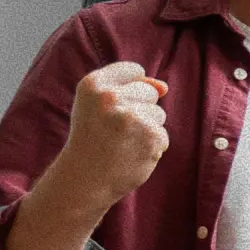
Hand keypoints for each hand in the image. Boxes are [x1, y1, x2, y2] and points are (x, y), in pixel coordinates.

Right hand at [50, 62, 169, 212]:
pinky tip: (131, 154)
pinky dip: (152, 146)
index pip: (134, 70)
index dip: (128, 89)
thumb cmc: (94, 138)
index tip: (110, 108)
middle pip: (150, 91)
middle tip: (114, 130)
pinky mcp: (150, 136)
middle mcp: (110, 97)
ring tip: (121, 143)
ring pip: (158, 113)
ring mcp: (131, 117)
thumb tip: (164, 87)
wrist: (85, 179)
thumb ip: (132, 86)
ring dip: (146, 129)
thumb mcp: (100, 105)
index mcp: (93, 84)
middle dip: (139, 110)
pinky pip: (163, 134)